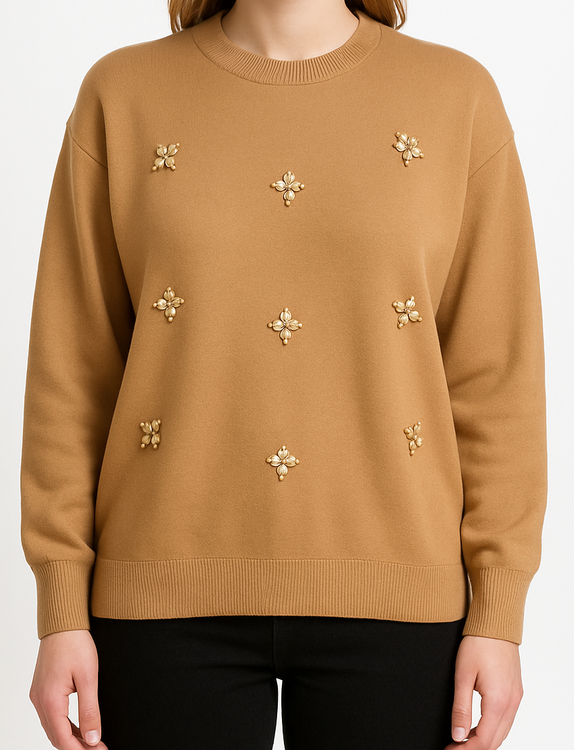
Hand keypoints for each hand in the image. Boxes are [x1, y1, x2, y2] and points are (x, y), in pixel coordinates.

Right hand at [29, 629, 107, 748]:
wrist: (63, 623)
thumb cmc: (76, 644)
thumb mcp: (89, 678)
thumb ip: (90, 710)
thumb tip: (92, 738)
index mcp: (50, 701)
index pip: (63, 739)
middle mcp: (39, 701)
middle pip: (56, 736)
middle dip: (76, 747)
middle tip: (98, 748)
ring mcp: (38, 695)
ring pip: (52, 727)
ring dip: (70, 737)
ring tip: (91, 740)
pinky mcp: (41, 689)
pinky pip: (51, 715)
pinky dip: (64, 724)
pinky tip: (78, 726)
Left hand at [444, 635, 522, 749]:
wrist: (496, 623)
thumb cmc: (478, 644)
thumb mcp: (463, 675)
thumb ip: (461, 708)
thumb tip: (458, 735)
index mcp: (498, 702)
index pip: (484, 741)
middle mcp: (511, 703)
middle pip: (495, 741)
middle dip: (474, 748)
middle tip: (453, 747)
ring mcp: (516, 698)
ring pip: (503, 732)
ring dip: (484, 739)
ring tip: (461, 739)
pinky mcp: (516, 692)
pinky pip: (506, 720)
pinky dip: (492, 728)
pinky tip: (477, 725)